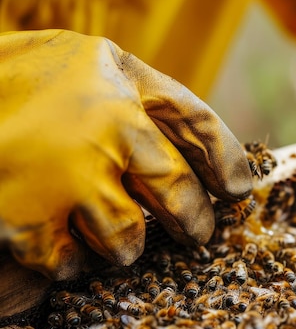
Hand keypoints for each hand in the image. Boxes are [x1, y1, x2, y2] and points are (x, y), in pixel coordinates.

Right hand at [0, 30, 251, 279]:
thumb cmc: (23, 83)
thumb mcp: (89, 64)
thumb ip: (141, 96)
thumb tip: (199, 150)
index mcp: (121, 81)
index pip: (199, 125)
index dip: (228, 163)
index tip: (239, 190)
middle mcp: (106, 126)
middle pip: (178, 192)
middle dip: (195, 222)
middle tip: (198, 234)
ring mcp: (68, 176)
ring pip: (128, 240)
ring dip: (124, 244)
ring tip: (107, 230)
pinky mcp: (25, 221)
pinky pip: (74, 264)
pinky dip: (72, 261)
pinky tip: (61, 240)